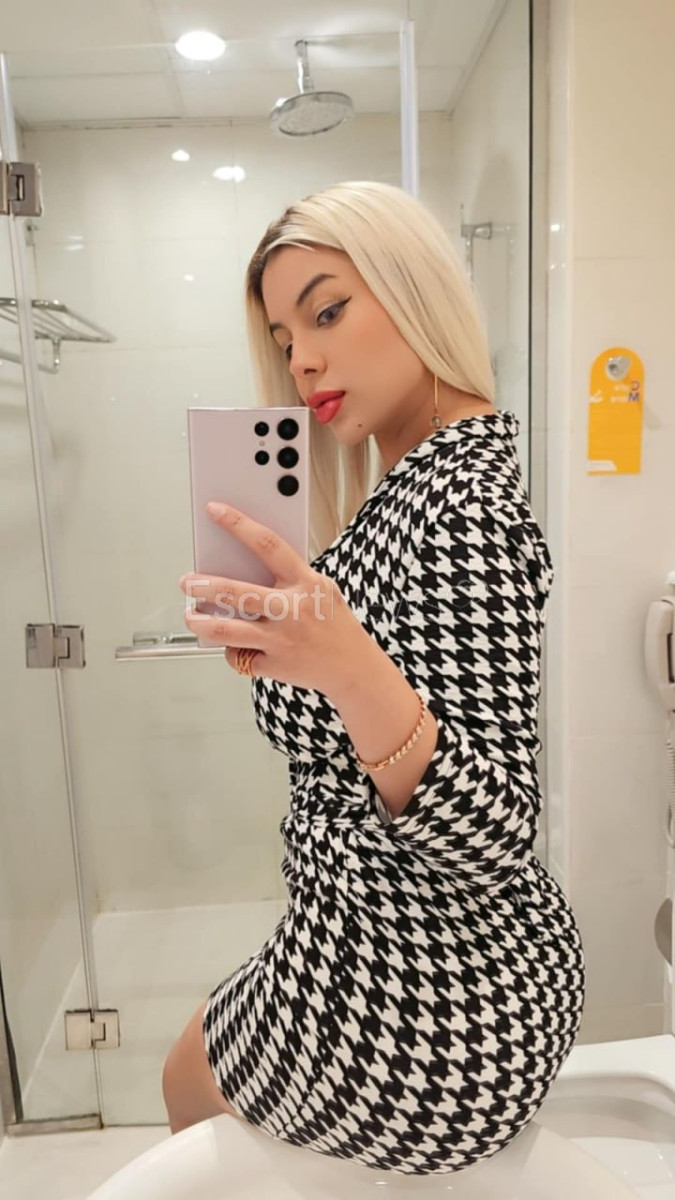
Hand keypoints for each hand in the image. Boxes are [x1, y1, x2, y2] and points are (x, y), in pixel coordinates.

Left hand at [179, 501, 369, 694]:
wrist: (355, 669)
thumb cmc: (335, 625)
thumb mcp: (322, 590)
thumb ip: (289, 578)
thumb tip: (245, 565)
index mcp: (305, 583)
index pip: (267, 544)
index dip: (238, 524)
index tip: (215, 510)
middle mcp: (291, 610)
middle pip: (235, 592)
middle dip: (202, 586)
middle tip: (187, 581)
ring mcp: (280, 640)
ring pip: (225, 629)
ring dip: (199, 622)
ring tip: (190, 615)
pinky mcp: (272, 665)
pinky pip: (239, 655)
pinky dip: (232, 650)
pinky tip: (233, 645)